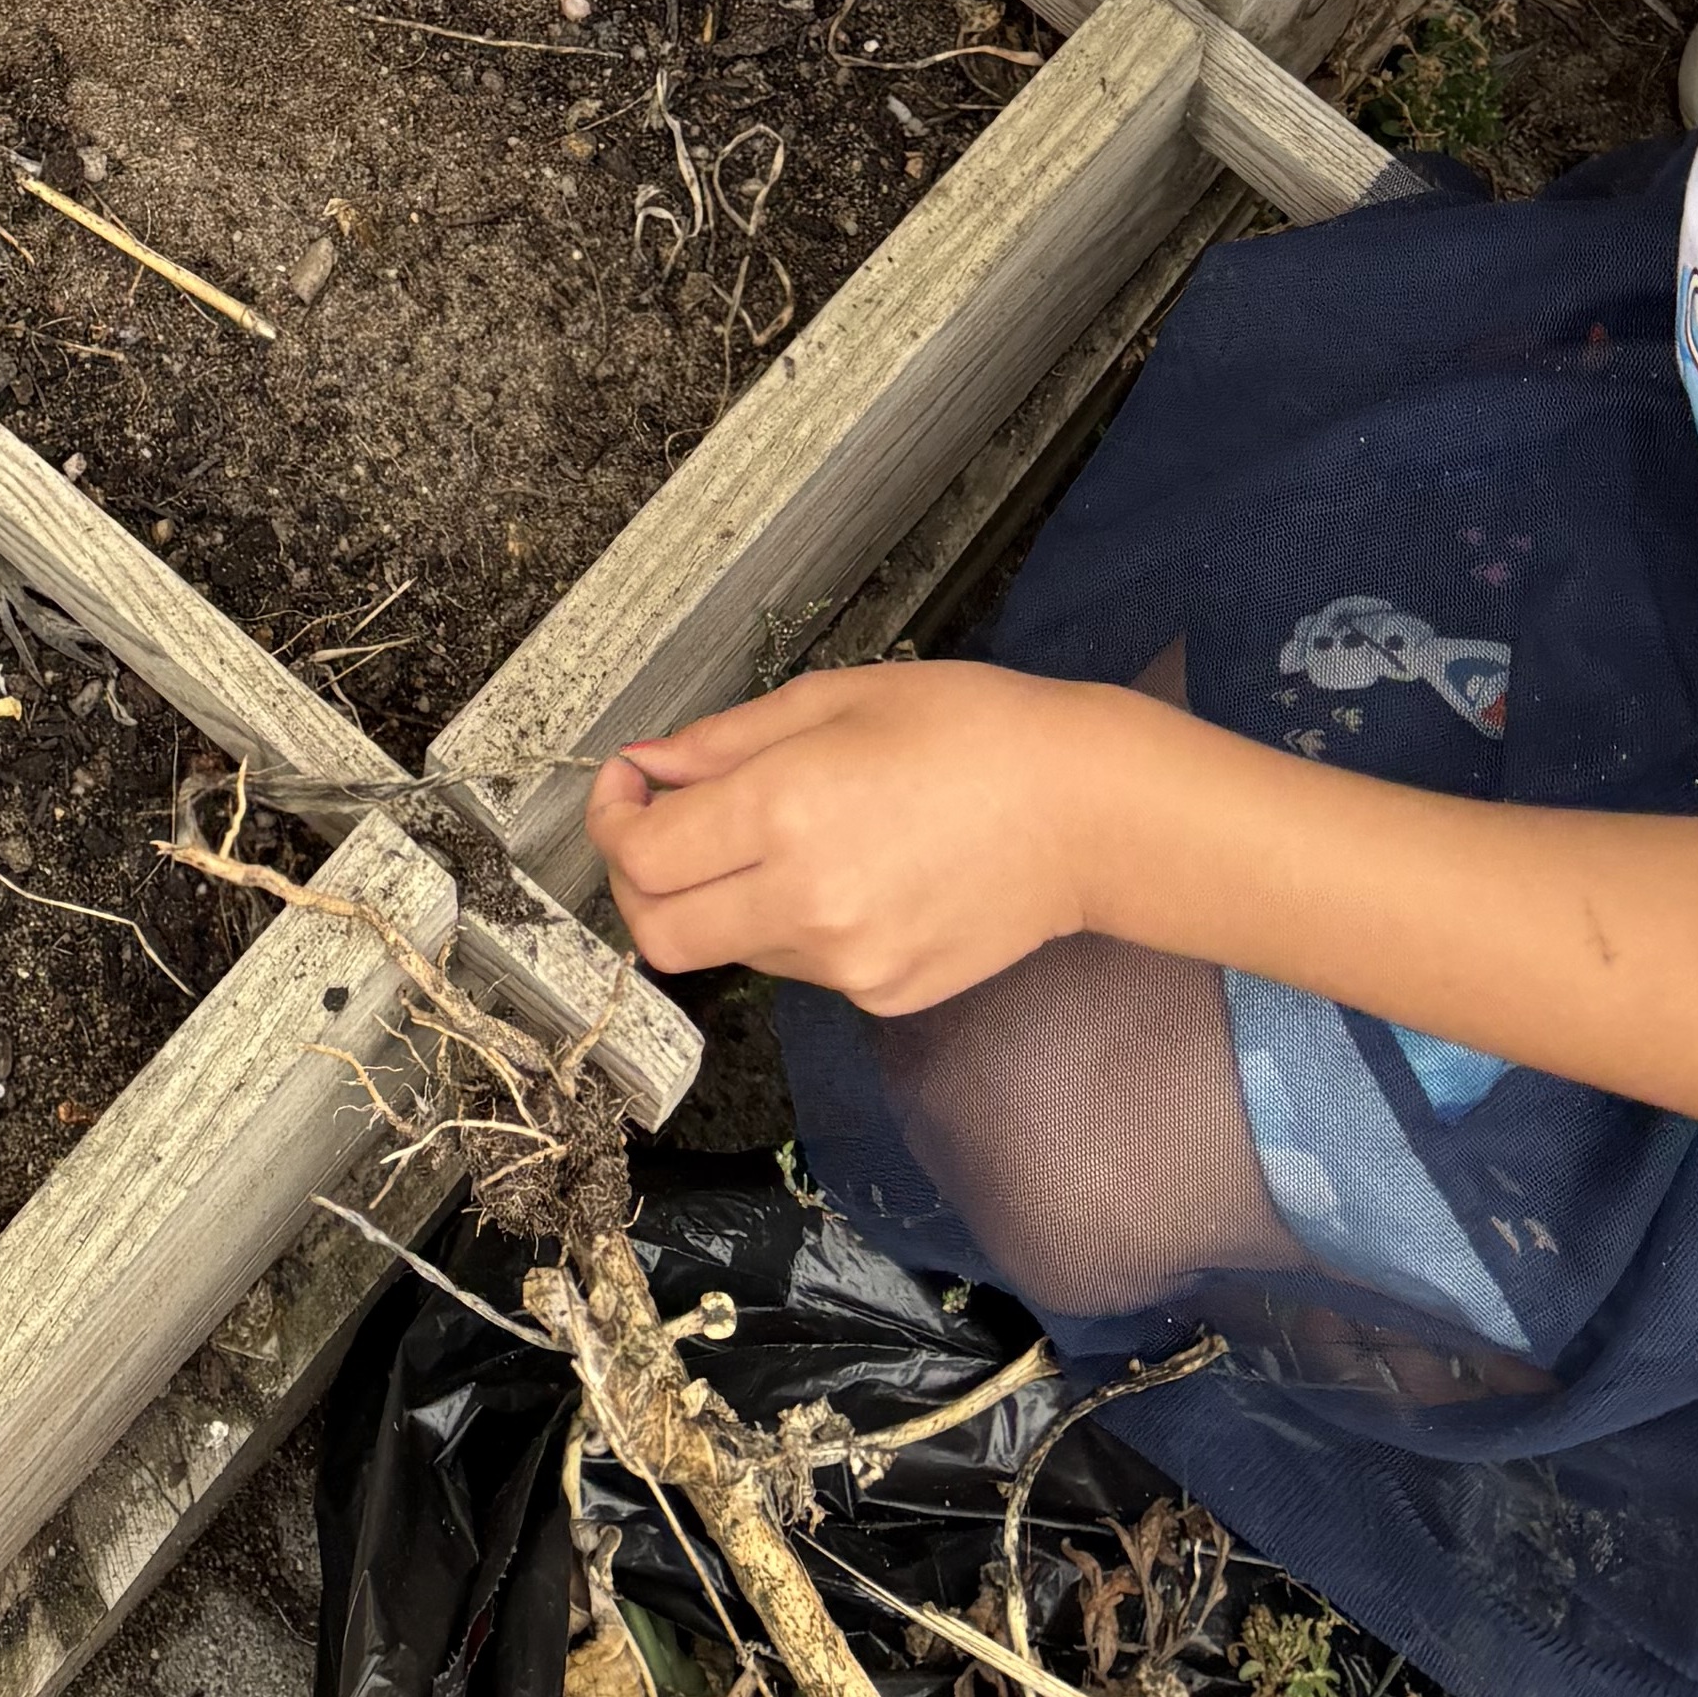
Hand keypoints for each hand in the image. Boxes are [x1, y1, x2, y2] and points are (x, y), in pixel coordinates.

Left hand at [590, 662, 1136, 1007]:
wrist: (1086, 814)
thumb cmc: (970, 730)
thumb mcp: (834, 699)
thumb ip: (725, 741)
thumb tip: (649, 766)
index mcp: (784, 815)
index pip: (640, 857)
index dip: (611, 818)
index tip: (629, 783)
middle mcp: (806, 905)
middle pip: (661, 932)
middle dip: (638, 879)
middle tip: (665, 824)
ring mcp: (848, 966)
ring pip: (731, 948)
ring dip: (722, 896)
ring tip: (784, 833)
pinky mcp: (884, 998)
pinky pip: (800, 967)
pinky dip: (791, 923)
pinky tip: (849, 870)